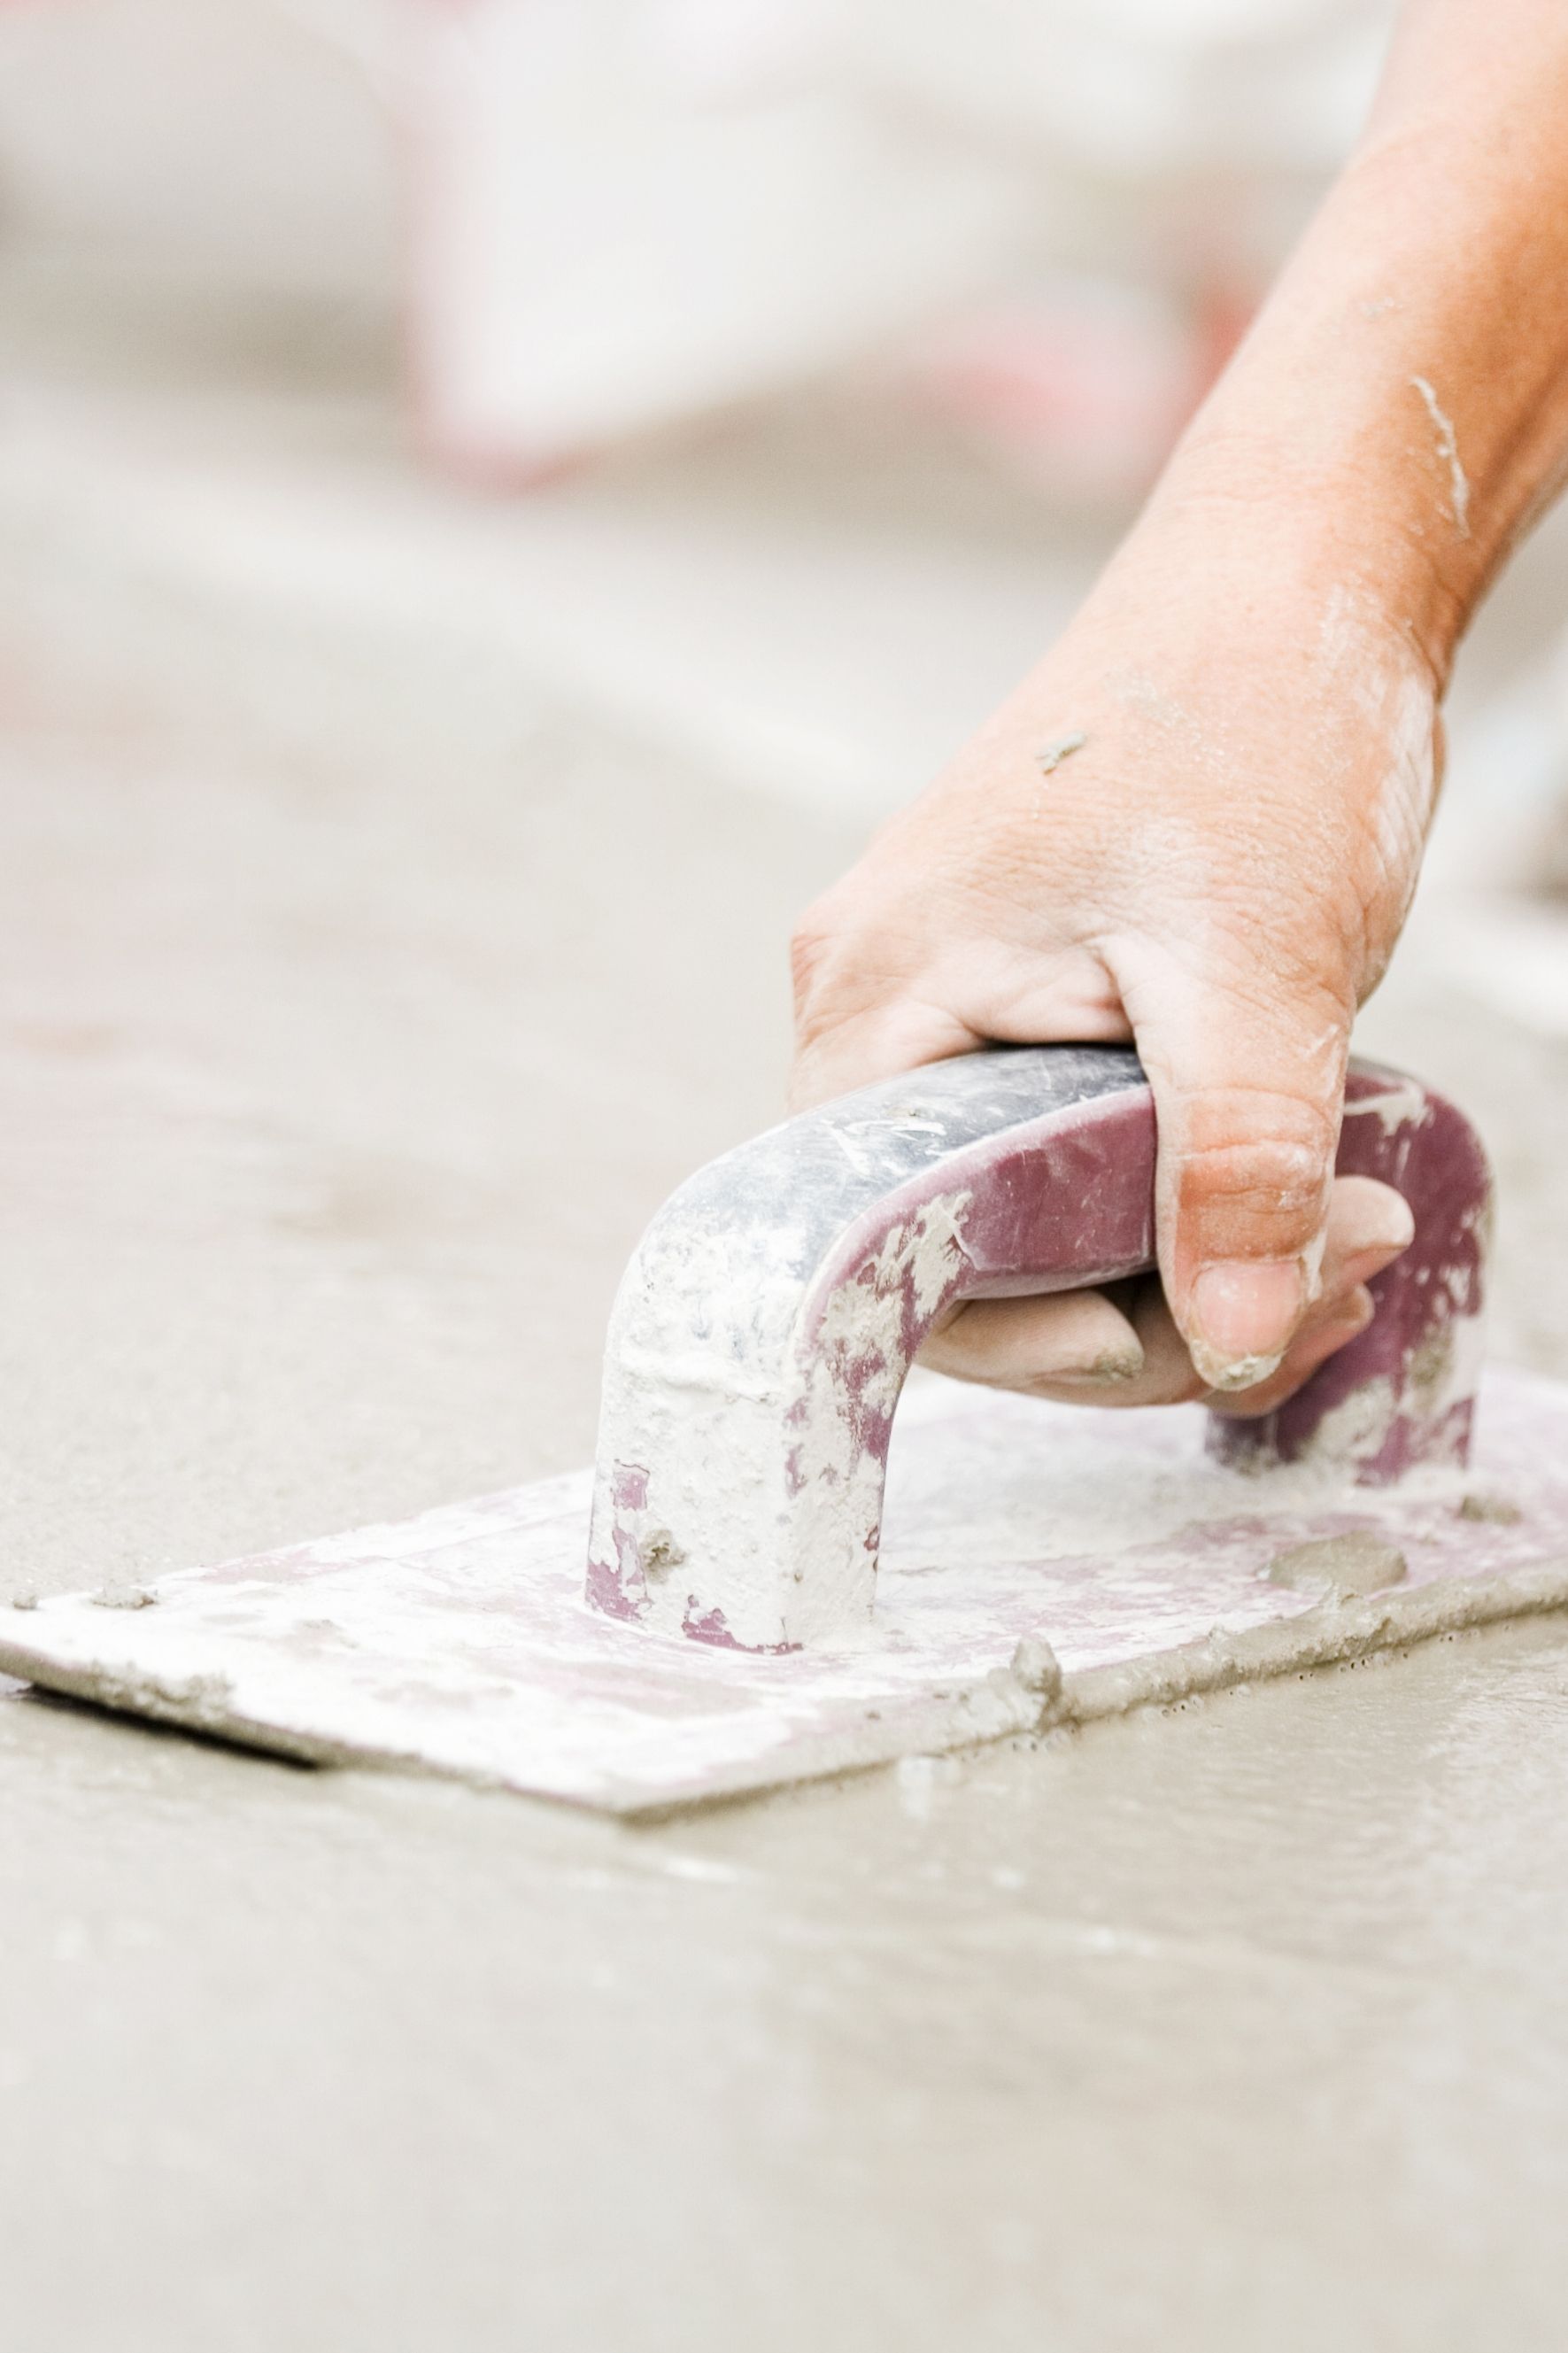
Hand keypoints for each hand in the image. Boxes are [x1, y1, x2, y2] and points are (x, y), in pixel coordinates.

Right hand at [789, 491, 1437, 1409]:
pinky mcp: (1017, 999)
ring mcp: (946, 1005)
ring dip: (1186, 1257)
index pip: (900, 1256)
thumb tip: (1232, 1340)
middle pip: (969, 1253)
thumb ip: (1238, 1166)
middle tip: (1331, 1284)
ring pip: (1034, 1212)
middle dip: (1151, 1306)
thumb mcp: (1258, 966)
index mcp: (878, 1000)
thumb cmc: (1251, 725)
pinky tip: (1297, 1187)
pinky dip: (1179, 1195)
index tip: (1214, 1336)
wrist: (1289, 585)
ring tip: (1349, 1228)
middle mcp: (882, 1010)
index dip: (1049, 1339)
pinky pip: (1070, 1152)